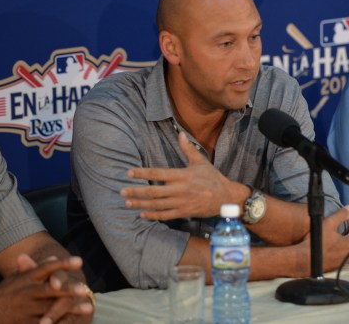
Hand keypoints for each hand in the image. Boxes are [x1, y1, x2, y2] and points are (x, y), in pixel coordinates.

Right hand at [0, 255, 92, 323]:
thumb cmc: (2, 294)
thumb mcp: (16, 278)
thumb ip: (36, 268)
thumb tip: (54, 257)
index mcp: (26, 279)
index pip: (47, 268)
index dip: (63, 264)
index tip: (79, 261)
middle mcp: (27, 292)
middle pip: (52, 289)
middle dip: (69, 289)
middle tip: (85, 289)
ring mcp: (26, 310)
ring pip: (52, 308)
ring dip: (70, 309)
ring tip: (87, 308)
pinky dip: (59, 323)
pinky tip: (71, 323)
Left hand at [120, 131, 236, 219]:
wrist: (226, 197)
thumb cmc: (213, 177)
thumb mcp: (201, 161)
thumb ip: (188, 149)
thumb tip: (180, 133)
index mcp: (182, 175)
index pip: (157, 173)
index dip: (142, 173)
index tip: (129, 173)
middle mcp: (180, 190)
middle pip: (153, 191)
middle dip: (136, 191)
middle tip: (121, 190)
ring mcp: (182, 203)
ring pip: (156, 204)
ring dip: (140, 204)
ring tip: (127, 202)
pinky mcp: (184, 213)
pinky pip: (165, 215)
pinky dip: (152, 215)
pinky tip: (141, 214)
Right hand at [296, 206, 348, 274]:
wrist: (305, 259)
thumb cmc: (318, 241)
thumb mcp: (329, 224)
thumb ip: (340, 215)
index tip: (347, 219)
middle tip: (345, 228)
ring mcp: (343, 262)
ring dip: (347, 245)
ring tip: (341, 239)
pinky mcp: (336, 267)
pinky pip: (343, 258)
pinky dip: (342, 252)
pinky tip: (334, 250)